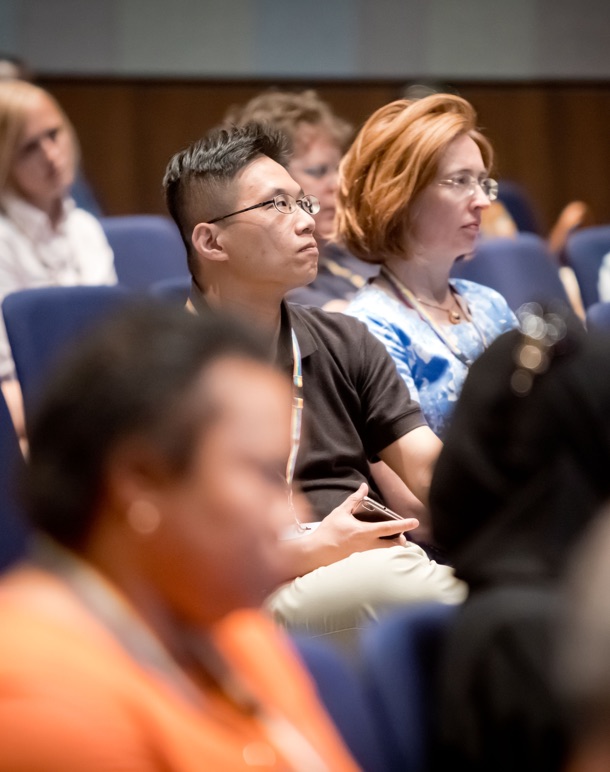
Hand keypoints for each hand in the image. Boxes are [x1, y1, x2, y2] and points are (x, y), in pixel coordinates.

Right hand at [279, 484, 419, 579]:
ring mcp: (365, 557)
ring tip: (393, 544)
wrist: (316, 553)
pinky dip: (382, 556)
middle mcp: (368, 546)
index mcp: (364, 532)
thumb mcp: (340, 512)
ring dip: (393, 549)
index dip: (404, 524)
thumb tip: (363, 487)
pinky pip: (377, 561)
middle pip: (394, 545)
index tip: (415, 522)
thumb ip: (354, 500)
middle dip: (402, 541)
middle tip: (402, 536)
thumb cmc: (327, 532)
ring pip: (388, 555)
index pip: (390, 527)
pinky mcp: (361, 564)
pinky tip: (380, 553)